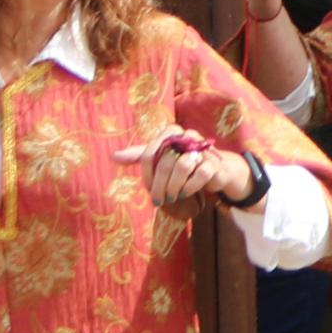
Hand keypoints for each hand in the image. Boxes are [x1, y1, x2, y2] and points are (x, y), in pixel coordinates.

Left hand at [128, 130, 253, 213]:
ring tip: (171, 198)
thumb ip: (139, 156)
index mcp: (172, 132)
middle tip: (157, 200)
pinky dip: (189, 187)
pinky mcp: (215, 163)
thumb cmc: (184, 162)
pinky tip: (184, 193)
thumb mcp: (161, 158)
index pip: (150, 152)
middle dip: (159, 185)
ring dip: (173, 186)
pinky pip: (200, 175)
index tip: (148, 187)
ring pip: (182, 167)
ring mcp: (203, 149)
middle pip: (165, 161)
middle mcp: (188, 136)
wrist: (217, 168)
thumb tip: (114, 157)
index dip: (146, 173)